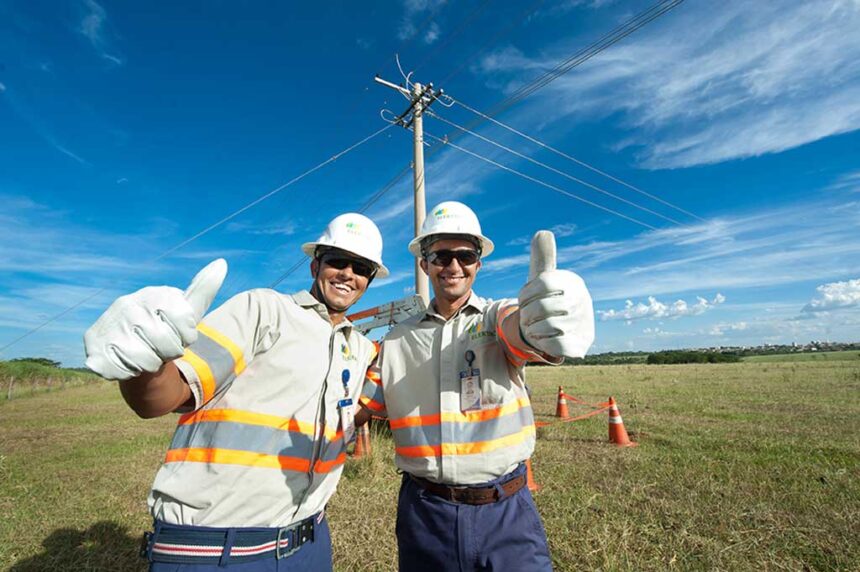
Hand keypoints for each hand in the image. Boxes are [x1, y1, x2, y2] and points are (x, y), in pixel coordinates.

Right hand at [84, 259, 227, 380]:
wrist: (133, 348)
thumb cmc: (165, 329)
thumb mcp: (187, 311)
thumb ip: (203, 291)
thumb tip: (222, 263)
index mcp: (155, 294)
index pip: (186, 326)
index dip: (186, 338)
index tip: (179, 334)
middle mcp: (128, 303)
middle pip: (166, 344)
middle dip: (168, 353)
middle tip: (160, 347)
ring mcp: (109, 322)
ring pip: (145, 360)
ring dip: (150, 365)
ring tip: (145, 354)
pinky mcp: (92, 343)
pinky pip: (120, 369)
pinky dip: (128, 372)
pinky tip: (126, 362)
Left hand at [518, 231, 593, 358]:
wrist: (562, 330)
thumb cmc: (548, 300)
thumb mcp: (544, 279)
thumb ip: (542, 259)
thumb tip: (542, 233)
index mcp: (573, 283)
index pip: (543, 283)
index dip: (526, 293)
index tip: (523, 299)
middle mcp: (582, 301)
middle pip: (541, 307)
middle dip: (527, 314)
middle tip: (527, 317)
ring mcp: (583, 324)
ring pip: (546, 327)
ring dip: (533, 329)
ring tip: (534, 327)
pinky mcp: (580, 345)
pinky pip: (554, 346)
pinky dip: (543, 343)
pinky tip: (544, 339)